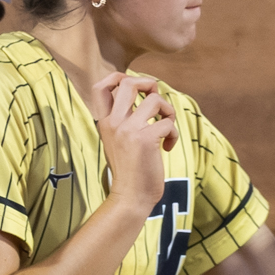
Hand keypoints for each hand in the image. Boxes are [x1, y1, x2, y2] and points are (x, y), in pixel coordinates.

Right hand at [93, 73, 176, 212]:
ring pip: (154, 99)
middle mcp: (114, 122)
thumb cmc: (130, 170)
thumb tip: (147, 97)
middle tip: (156, 101)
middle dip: (149, 84)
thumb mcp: (118, 141)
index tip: (136, 88)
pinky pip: (167, 122)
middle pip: (127, 82)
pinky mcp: (145, 140)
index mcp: (105, 122)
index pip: (101, 86)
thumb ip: (126, 120)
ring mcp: (128, 130)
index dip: (118, 77)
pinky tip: (168, 146)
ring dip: (168, 111)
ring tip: (166, 127)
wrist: (130, 197)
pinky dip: (173, 133)